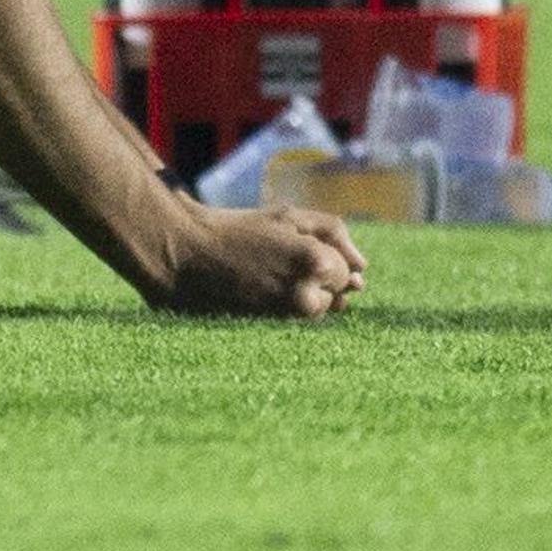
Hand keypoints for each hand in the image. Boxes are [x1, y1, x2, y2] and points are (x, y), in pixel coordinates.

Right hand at [145, 201, 366, 319]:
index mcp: (316, 263)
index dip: (322, 257)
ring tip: (267, 278)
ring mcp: (286, 320)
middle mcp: (305, 297)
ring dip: (302, 297)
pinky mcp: (270, 334)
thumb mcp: (290, 216)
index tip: (291, 249)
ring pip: (315, 313)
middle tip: (276, 263)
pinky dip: (285, 311)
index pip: (346, 272)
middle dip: (315, 281)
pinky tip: (261, 293)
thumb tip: (363, 269)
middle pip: (334, 297)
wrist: (188, 254)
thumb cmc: (240, 229)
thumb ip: (335, 234)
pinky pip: (295, 326)